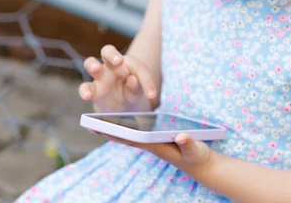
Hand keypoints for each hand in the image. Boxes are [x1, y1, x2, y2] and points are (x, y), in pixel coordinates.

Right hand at [78, 45, 156, 112]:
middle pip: (107, 51)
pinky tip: (87, 95)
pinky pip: (85, 87)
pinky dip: (85, 90)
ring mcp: (99, 77)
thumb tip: (132, 79)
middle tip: (118, 61)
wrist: (121, 107)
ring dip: (93, 64)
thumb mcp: (138, 91)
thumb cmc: (131, 92)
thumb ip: (137, 87)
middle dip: (112, 54)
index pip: (135, 65)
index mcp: (127, 63)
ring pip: (91, 63)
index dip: (145, 79)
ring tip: (96, 68)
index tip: (152, 95)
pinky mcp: (92, 90)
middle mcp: (110, 66)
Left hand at [96, 131, 213, 174]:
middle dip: (108, 132)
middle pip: (126, 138)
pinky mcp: (156, 142)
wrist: (201, 165)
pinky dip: (124, 130)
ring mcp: (153, 144)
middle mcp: (151, 145)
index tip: (102, 129)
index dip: (117, 133)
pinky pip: (136, 135)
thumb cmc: (198, 157)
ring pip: (129, 136)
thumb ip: (189, 143)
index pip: (133, 138)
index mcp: (157, 146)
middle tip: (89, 125)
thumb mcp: (197, 150)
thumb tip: (180, 136)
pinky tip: (117, 125)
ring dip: (113, 131)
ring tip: (97, 124)